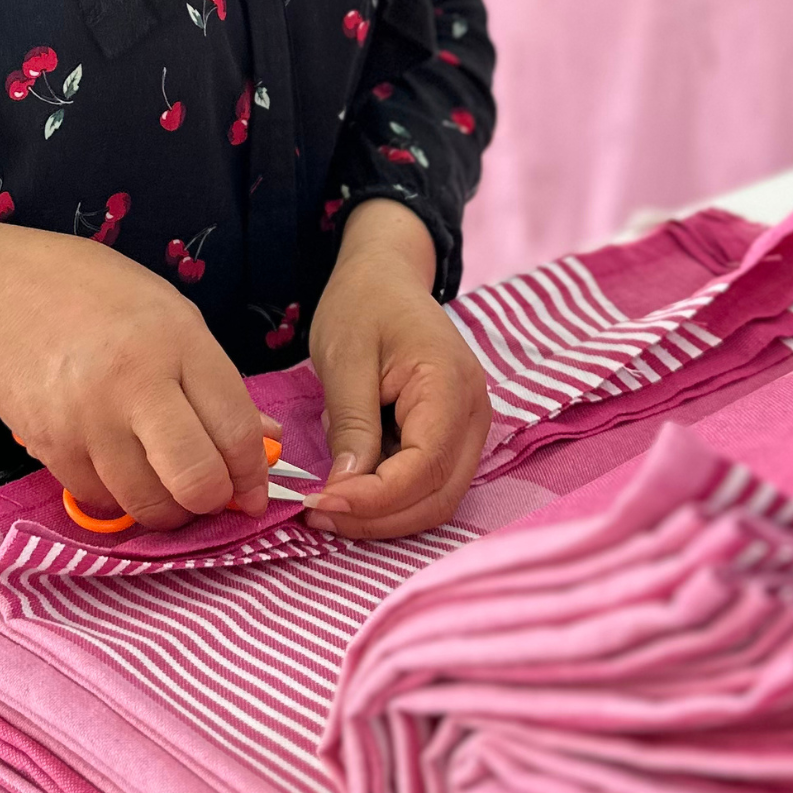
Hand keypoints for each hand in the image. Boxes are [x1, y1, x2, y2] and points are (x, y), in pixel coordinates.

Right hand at [0, 220, 270, 531]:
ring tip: (167, 486)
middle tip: (210, 494)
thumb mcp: (172, 316)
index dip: (253, 474)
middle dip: (213, 501)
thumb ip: (219, 382)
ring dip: (167, 509)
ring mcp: (87, 419)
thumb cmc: (99, 296)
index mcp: (178, 342)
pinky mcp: (49, 447)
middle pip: (195, 479)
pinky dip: (120, 497)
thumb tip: (267, 442)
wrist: (2, 292)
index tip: (253, 491)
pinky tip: (121, 468)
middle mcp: (134, 383)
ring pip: (147, 503)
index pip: (235, 430)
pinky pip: (100, 500)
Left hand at [306, 200, 489, 538]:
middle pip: (438, 496)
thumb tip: (345, 489)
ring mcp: (467, 428)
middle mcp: (473, 414)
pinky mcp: (450, 436)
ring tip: (327, 507)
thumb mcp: (345, 357)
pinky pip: (428, 484)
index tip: (320, 502)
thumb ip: (352, 423)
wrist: (386, 275)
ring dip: (384, 516)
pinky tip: (347, 489)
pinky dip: (389, 499)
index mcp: (451, 385)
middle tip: (318, 514)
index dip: (375, 499)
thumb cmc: (363, 304)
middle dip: (378, 518)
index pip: (424, 467)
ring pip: (436, 499)